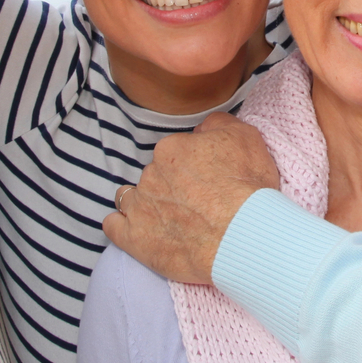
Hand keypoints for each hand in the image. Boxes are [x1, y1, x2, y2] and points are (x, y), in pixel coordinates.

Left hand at [104, 113, 281, 283]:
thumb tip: (202, 128)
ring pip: (130, 198)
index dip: (190, 167)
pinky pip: (113, 227)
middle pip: (154, 176)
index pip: (173, 153)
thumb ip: (218, 123)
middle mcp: (150, 175)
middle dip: (170, 186)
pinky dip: (122, 227)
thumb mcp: (245, 137)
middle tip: (195, 203)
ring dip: (144, 204)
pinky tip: (138, 230)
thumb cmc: (248, 189)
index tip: (204, 181)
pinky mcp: (134, 239)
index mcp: (171, 150)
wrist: (242, 236)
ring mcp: (139, 207)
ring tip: (168, 218)